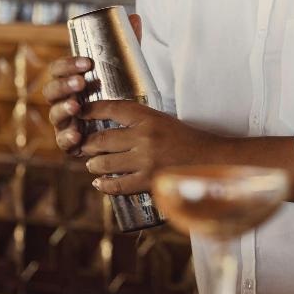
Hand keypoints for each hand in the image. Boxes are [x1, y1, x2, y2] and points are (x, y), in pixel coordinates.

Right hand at [43, 14, 141, 154]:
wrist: (126, 128)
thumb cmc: (118, 95)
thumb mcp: (123, 72)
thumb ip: (126, 48)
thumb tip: (135, 17)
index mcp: (69, 81)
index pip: (59, 69)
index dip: (68, 65)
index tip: (87, 63)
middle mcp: (62, 101)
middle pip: (51, 91)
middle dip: (64, 85)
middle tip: (81, 83)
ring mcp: (64, 122)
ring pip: (55, 115)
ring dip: (64, 109)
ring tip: (77, 106)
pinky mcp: (70, 143)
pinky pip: (63, 142)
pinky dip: (67, 138)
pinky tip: (77, 135)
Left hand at [81, 100, 220, 195]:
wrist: (213, 161)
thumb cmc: (190, 141)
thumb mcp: (165, 122)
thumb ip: (141, 123)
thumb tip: (112, 128)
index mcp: (149, 118)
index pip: (112, 109)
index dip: (91, 110)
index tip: (80, 112)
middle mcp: (144, 137)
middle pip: (102, 139)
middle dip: (87, 144)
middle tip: (82, 145)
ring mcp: (145, 161)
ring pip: (105, 163)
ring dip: (93, 165)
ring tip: (92, 164)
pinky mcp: (149, 182)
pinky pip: (118, 185)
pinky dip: (105, 184)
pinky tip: (100, 183)